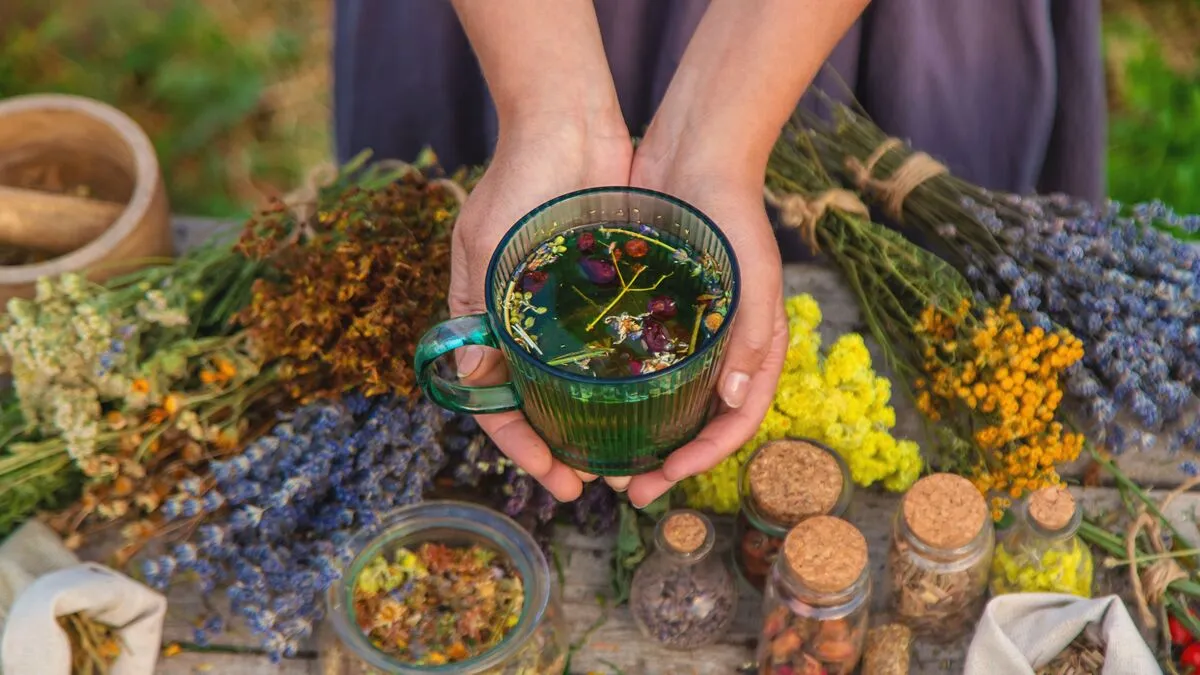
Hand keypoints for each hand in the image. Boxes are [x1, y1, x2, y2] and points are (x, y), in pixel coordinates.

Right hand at [449, 118, 632, 501]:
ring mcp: (567, 312)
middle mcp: (525, 324)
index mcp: (486, 318)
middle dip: (563, 450)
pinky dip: (624, 381)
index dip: (522, 447)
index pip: (498, 402)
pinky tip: (650, 406)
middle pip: (540, 405)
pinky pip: (613, 348)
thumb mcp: (488, 246)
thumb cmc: (519, 180)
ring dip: (597, 425)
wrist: (570, 122)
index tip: (555, 478)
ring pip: (578, 386)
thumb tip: (470, 376)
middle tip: (598, 483)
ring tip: (628, 458)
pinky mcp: (606, 292)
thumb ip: (479, 309)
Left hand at [625, 144, 788, 507]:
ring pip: (665, 402)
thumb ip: (754, 336)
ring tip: (604, 462)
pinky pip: (637, 366)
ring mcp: (685, 333)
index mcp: (754, 349)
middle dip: (666, 464)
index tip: (666, 478)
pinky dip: (620, 395)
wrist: (693, 153)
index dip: (704, 459)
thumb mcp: (753, 274)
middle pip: (697, 424)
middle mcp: (721, 349)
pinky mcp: (652, 313)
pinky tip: (586, 408)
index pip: (735, 422)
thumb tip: (736, 402)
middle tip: (628, 490)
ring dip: (640, 438)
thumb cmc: (732, 214)